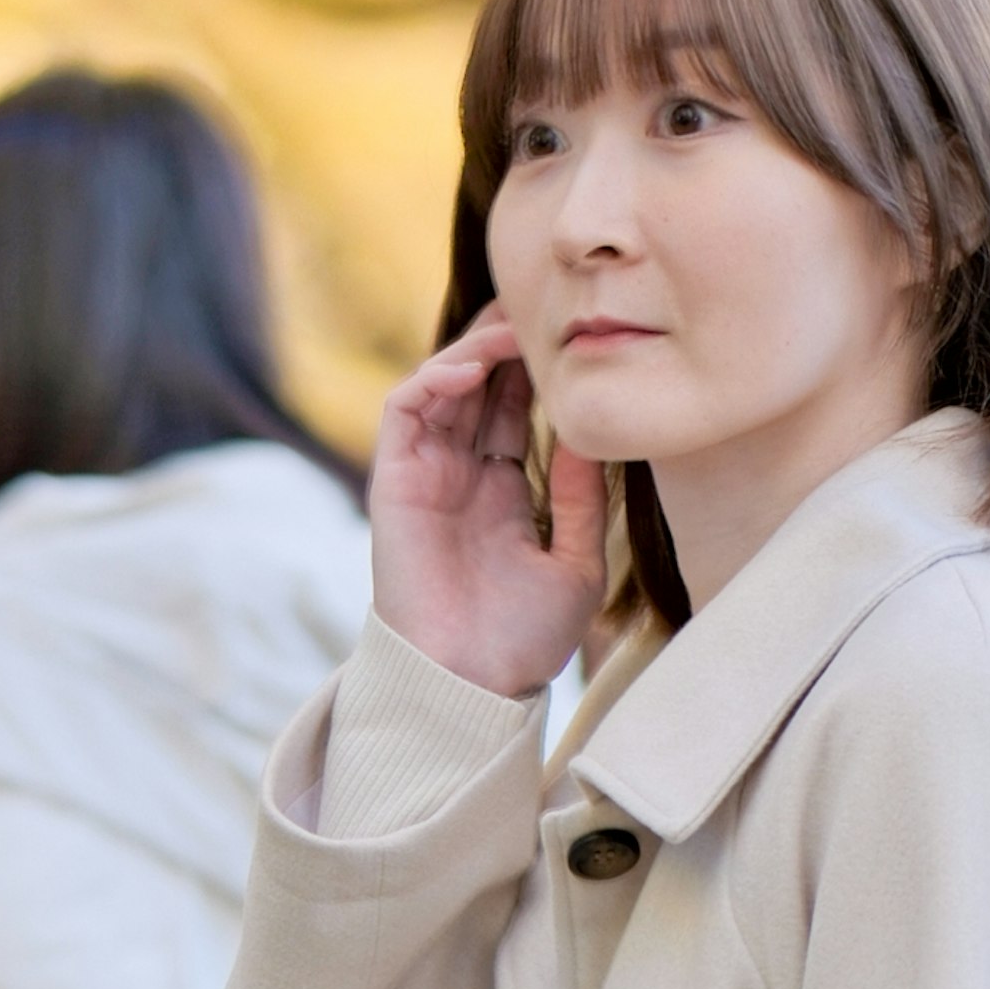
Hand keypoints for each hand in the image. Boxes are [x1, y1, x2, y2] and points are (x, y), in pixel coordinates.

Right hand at [370, 304, 613, 700]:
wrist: (472, 684)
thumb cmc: (523, 641)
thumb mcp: (574, 561)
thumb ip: (583, 497)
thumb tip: (595, 431)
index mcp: (500, 491)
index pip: (513, 407)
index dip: (535, 367)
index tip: (573, 336)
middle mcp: (460, 475)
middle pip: (478, 384)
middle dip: (505, 340)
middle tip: (543, 305)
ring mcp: (425, 475)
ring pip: (442, 384)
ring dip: (475, 348)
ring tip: (513, 328)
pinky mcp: (394, 481)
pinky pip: (405, 408)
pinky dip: (435, 377)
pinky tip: (473, 364)